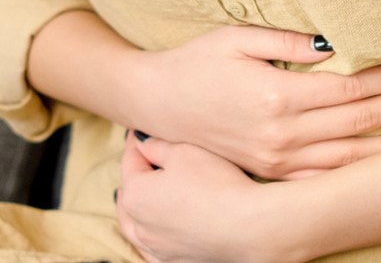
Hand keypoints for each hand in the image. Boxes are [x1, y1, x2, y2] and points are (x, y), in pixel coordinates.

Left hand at [117, 130, 295, 262]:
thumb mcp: (184, 151)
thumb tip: (141, 142)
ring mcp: (156, 248)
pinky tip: (156, 230)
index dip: (136, 142)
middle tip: (143, 157)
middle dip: (134, 174)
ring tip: (144, 194)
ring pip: (135, 226)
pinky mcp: (175, 261)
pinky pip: (152, 248)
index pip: (130, 160)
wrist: (250, 228)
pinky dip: (150, 235)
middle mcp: (140, 226)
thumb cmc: (218, 185)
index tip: (140, 130)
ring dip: (137, 207)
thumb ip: (156, 145)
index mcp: (136, 195)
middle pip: (129, 195)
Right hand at [129, 25, 380, 180]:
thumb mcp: (237, 37)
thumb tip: (333, 42)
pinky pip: (323, 179)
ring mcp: (276, 161)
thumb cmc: (197, 62)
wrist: (156, 103)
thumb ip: (286, 40)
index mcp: (276, 98)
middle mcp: (281, 136)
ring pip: (348, 159)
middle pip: (358, 125)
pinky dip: (357, 174)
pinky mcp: (271, 173)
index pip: (349, 91)